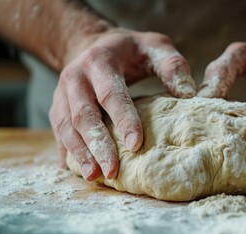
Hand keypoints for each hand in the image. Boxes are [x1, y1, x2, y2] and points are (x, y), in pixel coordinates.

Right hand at [50, 28, 195, 180]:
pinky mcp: (57, 106)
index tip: (137, 145)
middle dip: (98, 145)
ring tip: (94, 176)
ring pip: (66, 127)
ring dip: (80, 153)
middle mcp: (75, 77)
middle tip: (112, 171)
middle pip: (84, 115)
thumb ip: (171, 65)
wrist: (91, 44)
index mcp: (100, 61)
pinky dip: (68, 151)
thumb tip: (189, 94)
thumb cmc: (129, 49)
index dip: (123, 120)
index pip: (111, 94)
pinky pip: (58, 131)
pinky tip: (77, 170)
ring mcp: (62, 93)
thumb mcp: (153, 46)